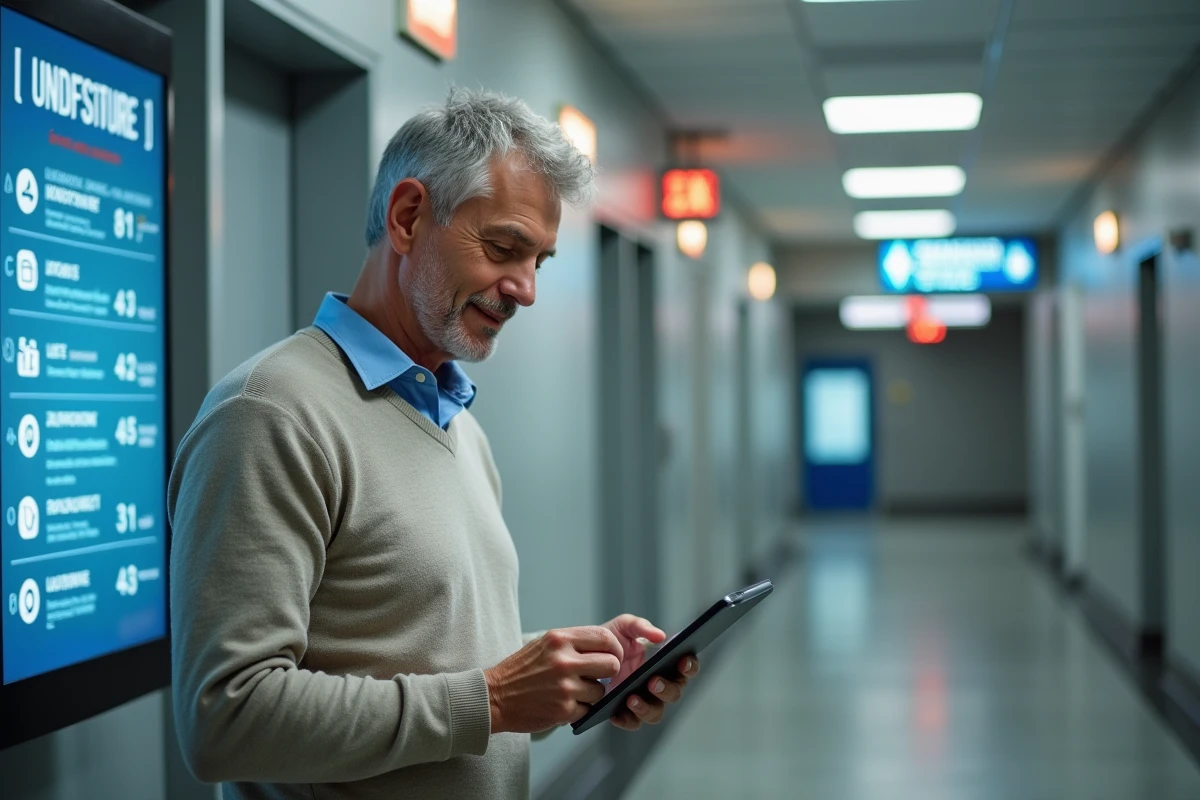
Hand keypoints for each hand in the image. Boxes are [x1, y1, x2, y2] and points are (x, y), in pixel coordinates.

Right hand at [484, 627, 621, 733]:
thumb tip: (605, 647)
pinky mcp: (563, 710)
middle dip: (608, 673)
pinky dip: (579, 709)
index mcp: (560, 639)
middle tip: (597, 677)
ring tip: (571, 692)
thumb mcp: (545, 644)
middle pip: (611, 664)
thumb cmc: (521, 670)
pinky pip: (587, 710)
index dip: (615, 648)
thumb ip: (573, 643)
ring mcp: (565, 687)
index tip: (613, 655)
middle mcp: (564, 661)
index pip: (605, 638)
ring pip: (600, 691)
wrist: (494, 697)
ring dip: (591, 694)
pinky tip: (562, 704)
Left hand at [601, 615, 700, 730]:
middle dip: (667, 689)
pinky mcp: (626, 712)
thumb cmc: (611, 641)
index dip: (689, 666)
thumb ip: (641, 627)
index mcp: (664, 663)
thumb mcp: (624, 627)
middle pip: (674, 693)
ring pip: (656, 713)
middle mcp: (658, 684)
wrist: (585, 657)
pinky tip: (616, 712)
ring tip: (631, 698)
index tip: (682, 661)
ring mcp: (644, 699)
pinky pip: (633, 722)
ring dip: (647, 708)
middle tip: (653, 681)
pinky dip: (626, 719)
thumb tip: (661, 636)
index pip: (686, 667)